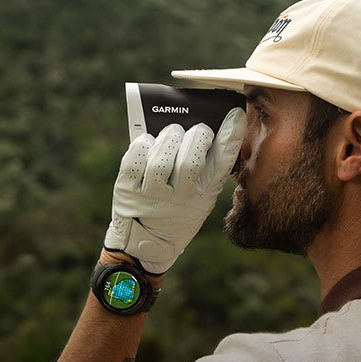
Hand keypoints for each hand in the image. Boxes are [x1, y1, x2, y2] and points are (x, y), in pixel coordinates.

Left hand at [104, 108, 244, 273]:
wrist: (144, 245)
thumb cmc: (176, 213)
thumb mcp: (200, 200)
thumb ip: (206, 171)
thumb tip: (207, 130)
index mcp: (202, 197)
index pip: (221, 163)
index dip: (230, 136)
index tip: (234, 116)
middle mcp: (178, 198)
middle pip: (190, 159)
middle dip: (196, 135)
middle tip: (196, 130)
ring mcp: (150, 195)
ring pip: (161, 157)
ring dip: (169, 136)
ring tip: (173, 132)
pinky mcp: (126, 191)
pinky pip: (133, 159)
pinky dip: (142, 144)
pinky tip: (148, 142)